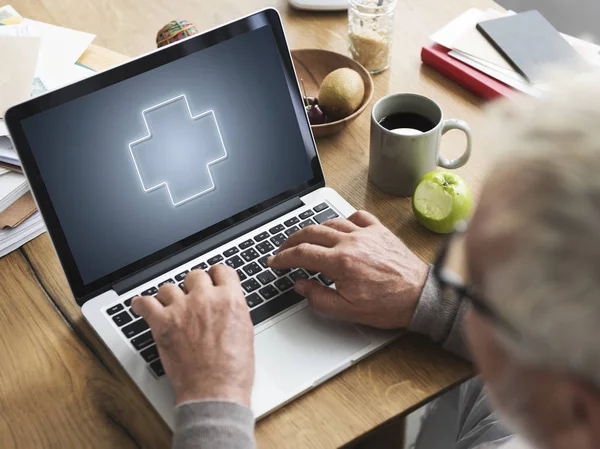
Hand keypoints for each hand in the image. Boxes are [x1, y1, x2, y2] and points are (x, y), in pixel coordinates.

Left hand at [131, 265, 253, 405]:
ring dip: (170, 296)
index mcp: (230, 299)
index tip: (212, 280)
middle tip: (192, 298)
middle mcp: (206, 299)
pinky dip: (142, 304)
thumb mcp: (245, 331)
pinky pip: (145, 303)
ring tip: (170, 306)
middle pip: (195, 275)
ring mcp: (183, 309)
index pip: (221, 270)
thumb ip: (233, 310)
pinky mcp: (163, 323)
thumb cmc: (233, 369)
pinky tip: (142, 306)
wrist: (215, 391)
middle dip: (194, 286)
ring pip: (169, 287)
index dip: (216, 276)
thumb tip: (225, 304)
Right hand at [269, 211, 428, 328]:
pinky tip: (340, 227)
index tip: (274, 261)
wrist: (420, 296)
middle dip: (291, 240)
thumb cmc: (388, 304)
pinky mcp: (379, 231)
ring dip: (313, 229)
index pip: (301, 253)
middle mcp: (351, 242)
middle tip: (283, 249)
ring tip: (305, 238)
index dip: (283, 257)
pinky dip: (343, 219)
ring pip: (331, 222)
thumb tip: (300, 285)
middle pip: (311, 232)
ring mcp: (366, 233)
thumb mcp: (347, 310)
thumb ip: (318, 297)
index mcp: (341, 262)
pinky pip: (357, 216)